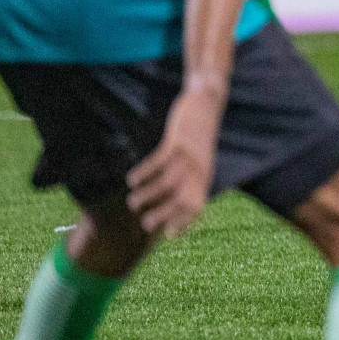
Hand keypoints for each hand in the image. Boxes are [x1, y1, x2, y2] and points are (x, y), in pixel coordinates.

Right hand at [126, 84, 223, 236]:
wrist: (206, 104)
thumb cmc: (198, 139)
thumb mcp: (200, 161)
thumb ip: (191, 180)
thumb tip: (174, 204)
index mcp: (204, 178)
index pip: (197, 207)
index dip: (185, 222)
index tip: (168, 235)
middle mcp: (199, 170)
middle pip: (182, 199)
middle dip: (164, 215)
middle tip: (145, 224)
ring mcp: (189, 156)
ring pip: (167, 182)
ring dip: (148, 195)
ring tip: (133, 202)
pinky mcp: (177, 141)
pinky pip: (159, 161)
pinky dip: (144, 172)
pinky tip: (132, 179)